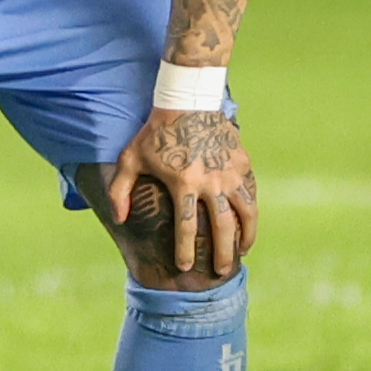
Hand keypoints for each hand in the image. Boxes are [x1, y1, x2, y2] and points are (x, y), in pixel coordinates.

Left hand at [109, 108, 257, 277]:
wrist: (188, 99)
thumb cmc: (155, 131)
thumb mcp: (131, 157)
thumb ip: (120, 190)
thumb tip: (119, 219)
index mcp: (183, 183)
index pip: (186, 227)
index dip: (185, 250)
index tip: (185, 266)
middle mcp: (210, 181)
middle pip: (222, 227)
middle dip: (222, 254)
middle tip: (221, 272)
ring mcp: (230, 172)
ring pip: (246, 212)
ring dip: (246, 235)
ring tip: (242, 251)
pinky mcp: (242, 162)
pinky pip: (251, 192)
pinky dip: (251, 210)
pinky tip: (248, 222)